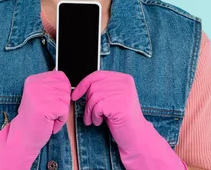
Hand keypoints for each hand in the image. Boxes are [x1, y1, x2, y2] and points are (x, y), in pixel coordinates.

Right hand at [0, 70, 70, 169]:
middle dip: (63, 101)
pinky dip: (61, 120)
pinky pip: (65, 110)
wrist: (23, 136)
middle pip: (65, 86)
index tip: (52, 101)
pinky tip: (50, 123)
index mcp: (33, 80)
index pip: (60, 75)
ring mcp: (38, 95)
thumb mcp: (39, 96)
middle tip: (51, 111)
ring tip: (49, 118)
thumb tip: (66, 80)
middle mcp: (34, 85)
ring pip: (66, 98)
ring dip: (62, 112)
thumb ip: (51, 86)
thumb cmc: (34, 118)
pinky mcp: (44, 107)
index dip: (62, 89)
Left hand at [71, 70, 186, 169]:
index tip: (75, 95)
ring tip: (94, 120)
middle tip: (88, 115)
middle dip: (87, 102)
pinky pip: (97, 107)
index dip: (83, 85)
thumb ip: (101, 88)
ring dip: (89, 111)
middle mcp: (125, 83)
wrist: (136, 136)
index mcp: (124, 78)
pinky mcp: (120, 104)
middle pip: (94, 86)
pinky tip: (99, 122)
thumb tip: (79, 87)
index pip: (97, 75)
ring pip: (94, 97)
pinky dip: (94, 116)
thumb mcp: (112, 98)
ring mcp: (123, 93)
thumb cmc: (121, 118)